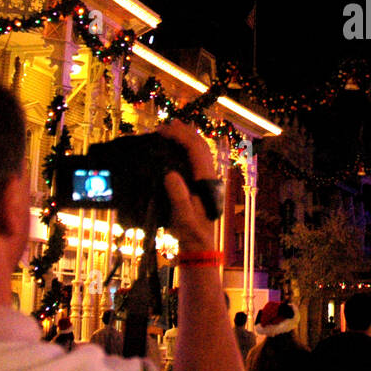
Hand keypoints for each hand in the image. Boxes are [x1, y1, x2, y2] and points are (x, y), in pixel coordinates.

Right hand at [157, 122, 218, 253]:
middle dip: (184, 132)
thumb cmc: (191, 232)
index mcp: (205, 180)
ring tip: (171, 129)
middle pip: (200, 145)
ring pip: (200, 151)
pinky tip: (176, 148)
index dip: (180, 136)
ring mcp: (207, 179)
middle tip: (166, 125)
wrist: (199, 245)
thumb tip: (170, 173)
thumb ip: (178, 195)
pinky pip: (196, 159)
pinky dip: (187, 148)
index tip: (163, 131)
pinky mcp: (202, 184)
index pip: (195, 149)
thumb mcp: (182, 216)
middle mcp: (208, 176)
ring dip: (187, 137)